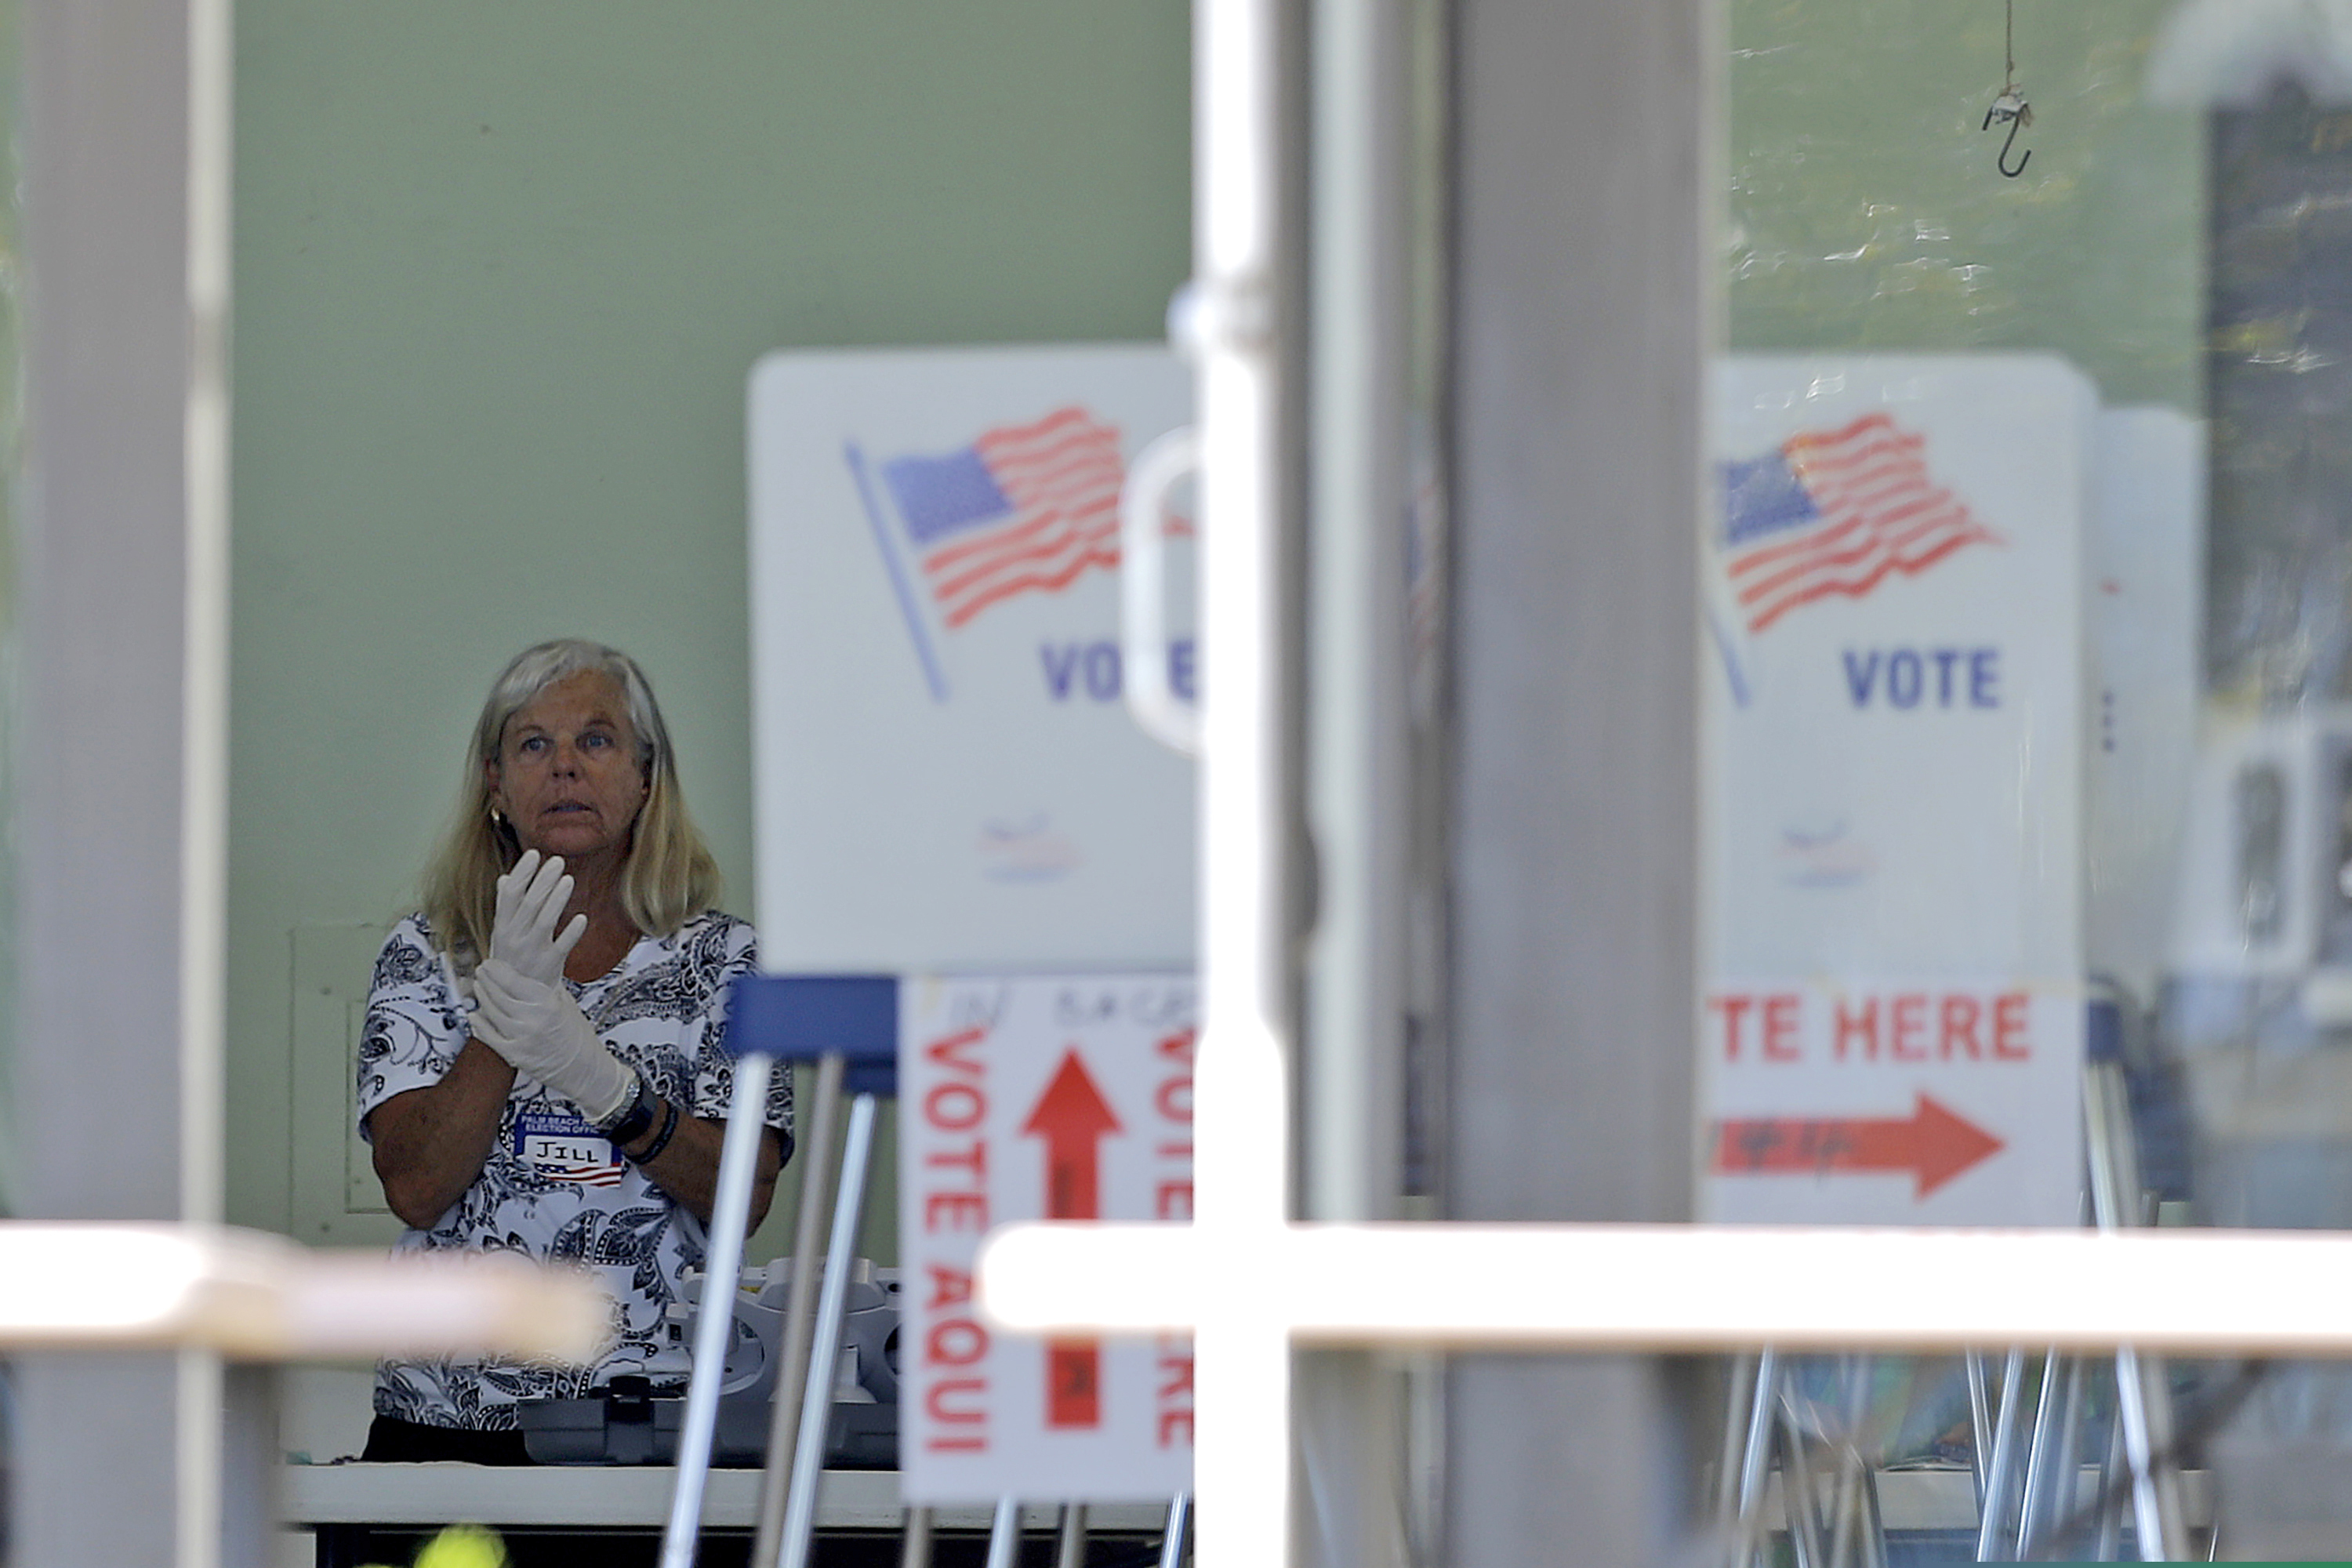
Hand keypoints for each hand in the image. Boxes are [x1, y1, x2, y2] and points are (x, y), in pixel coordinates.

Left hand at [471, 958, 634, 1123]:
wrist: (585, 1068)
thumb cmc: (579, 1038)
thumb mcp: (567, 1004)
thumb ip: (546, 989)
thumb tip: (529, 975)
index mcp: (548, 1003)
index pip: (514, 981)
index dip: (497, 970)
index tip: (490, 964)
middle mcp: (534, 1019)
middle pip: (499, 995)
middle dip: (486, 980)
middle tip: (480, 972)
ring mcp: (522, 1038)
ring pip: (492, 1013)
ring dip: (482, 998)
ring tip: (478, 988)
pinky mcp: (515, 1055)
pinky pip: (490, 1037)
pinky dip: (479, 1025)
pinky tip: (474, 1016)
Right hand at [490, 849, 587, 986]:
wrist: (518, 999)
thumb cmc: (511, 960)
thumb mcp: (503, 933)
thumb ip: (505, 905)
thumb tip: (506, 878)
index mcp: (503, 927)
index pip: (510, 895)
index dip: (522, 874)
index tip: (533, 854)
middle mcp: (515, 938)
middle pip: (529, 905)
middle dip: (543, 881)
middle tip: (558, 860)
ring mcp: (532, 952)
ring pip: (545, 922)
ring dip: (557, 900)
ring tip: (568, 879)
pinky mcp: (550, 965)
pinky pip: (562, 947)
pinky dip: (571, 933)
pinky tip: (582, 918)